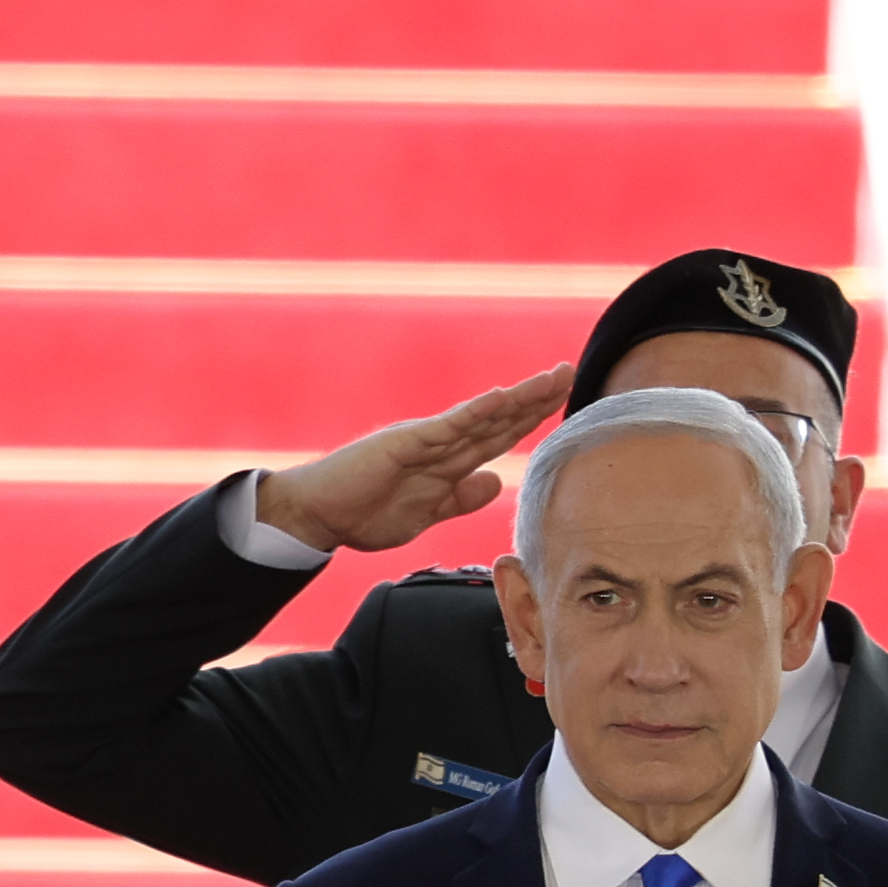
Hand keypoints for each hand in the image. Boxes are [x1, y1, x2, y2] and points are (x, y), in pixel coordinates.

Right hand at [255, 368, 571, 553]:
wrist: (317, 515)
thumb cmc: (363, 513)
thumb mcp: (427, 512)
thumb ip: (460, 496)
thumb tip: (496, 481)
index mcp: (447, 461)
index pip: (499, 435)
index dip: (532, 417)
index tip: (564, 399)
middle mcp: (440, 444)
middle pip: (498, 419)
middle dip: (536, 398)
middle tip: (570, 371)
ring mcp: (423, 441)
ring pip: (480, 417)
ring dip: (517, 398)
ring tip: (550, 377)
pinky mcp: (403, 445)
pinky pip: (446, 428)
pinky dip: (474, 413)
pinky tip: (501, 398)